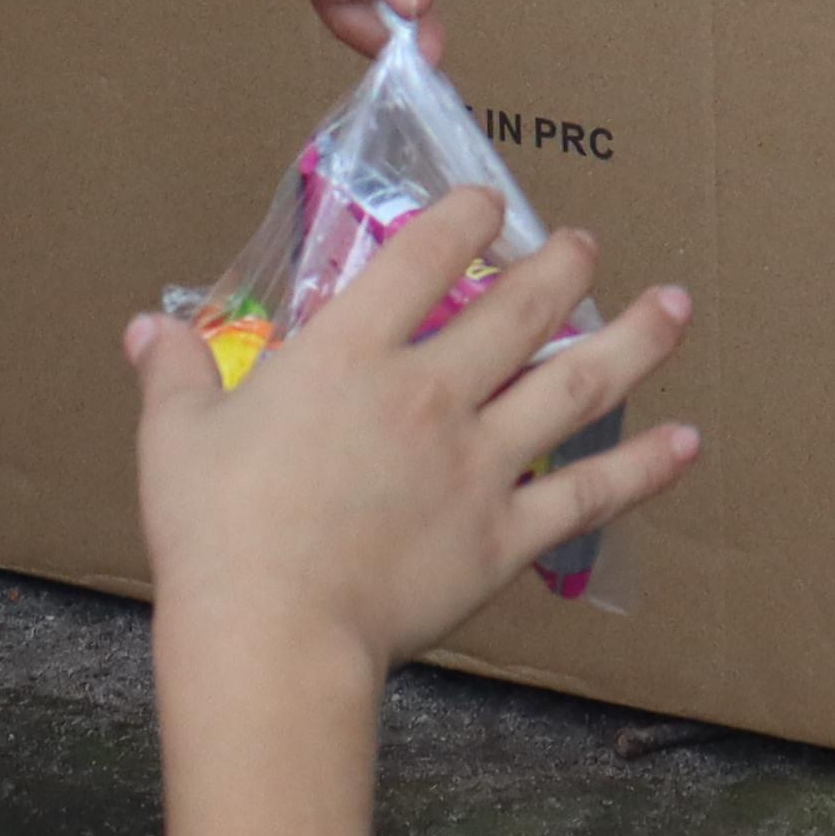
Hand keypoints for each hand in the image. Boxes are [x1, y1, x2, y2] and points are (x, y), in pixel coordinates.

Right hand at [130, 198, 700, 677]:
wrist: (272, 633)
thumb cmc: (215, 534)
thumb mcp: (176, 440)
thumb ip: (176, 376)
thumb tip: (147, 330)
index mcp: (349, 353)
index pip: (422, 254)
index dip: (464, 215)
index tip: (485, 201)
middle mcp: (428, 391)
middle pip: (518, 307)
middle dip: (560, 264)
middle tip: (584, 244)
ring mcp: (478, 463)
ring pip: (575, 384)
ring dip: (633, 339)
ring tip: (673, 306)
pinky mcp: (505, 536)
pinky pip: (589, 493)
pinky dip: (644, 467)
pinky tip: (687, 442)